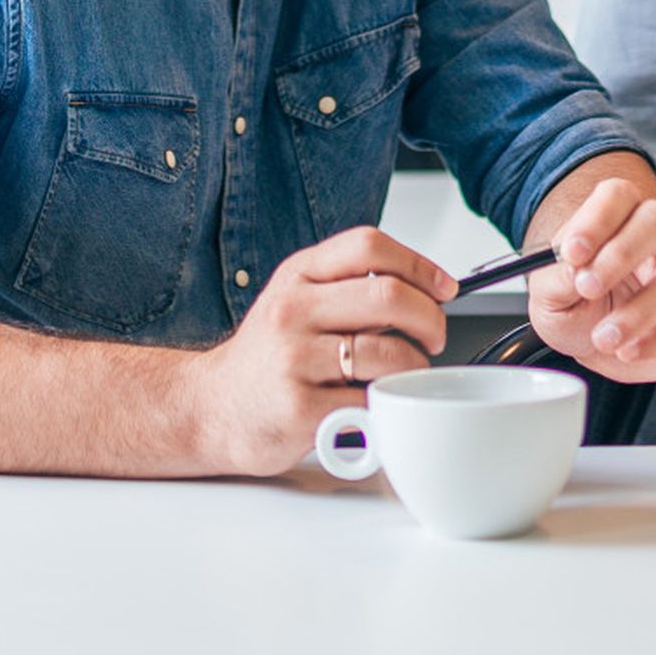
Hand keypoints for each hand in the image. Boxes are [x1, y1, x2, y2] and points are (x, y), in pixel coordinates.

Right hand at [182, 226, 454, 474]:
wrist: (211, 407)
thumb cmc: (266, 356)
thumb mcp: (295, 300)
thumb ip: (346, 286)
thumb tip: (424, 289)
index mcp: (298, 275)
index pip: (369, 245)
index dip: (419, 264)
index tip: (444, 288)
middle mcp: (293, 310)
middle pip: (388, 296)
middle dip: (430, 320)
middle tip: (434, 338)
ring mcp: (293, 359)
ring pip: (387, 353)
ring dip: (414, 368)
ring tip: (405, 376)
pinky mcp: (298, 409)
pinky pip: (368, 402)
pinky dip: (386, 406)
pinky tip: (377, 406)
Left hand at [526, 177, 655, 383]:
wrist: (589, 345)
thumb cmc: (571, 307)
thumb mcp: (548, 295)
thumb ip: (556, 277)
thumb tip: (574, 267)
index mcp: (616, 221)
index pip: (618, 196)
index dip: (597, 219)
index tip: (571, 253)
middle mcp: (654, 243)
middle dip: (623, 253)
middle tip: (588, 287)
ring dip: (639, 310)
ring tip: (603, 337)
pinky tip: (631, 352)